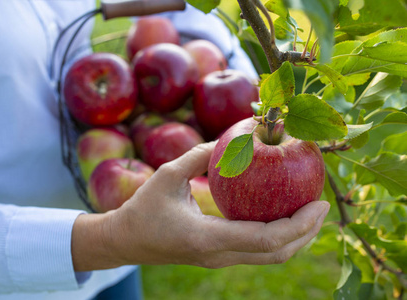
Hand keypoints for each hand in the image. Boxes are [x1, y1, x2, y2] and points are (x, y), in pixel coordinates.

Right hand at [71, 141, 329, 270]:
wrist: (126, 241)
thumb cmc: (143, 208)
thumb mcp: (167, 175)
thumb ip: (198, 156)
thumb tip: (230, 139)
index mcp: (208, 238)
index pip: (266, 239)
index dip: (299, 224)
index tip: (319, 204)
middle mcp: (219, 255)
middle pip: (277, 254)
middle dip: (306, 234)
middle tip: (322, 207)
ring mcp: (220, 260)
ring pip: (270, 257)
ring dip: (295, 238)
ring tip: (310, 213)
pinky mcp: (219, 257)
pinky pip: (257, 252)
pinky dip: (278, 237)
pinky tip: (282, 216)